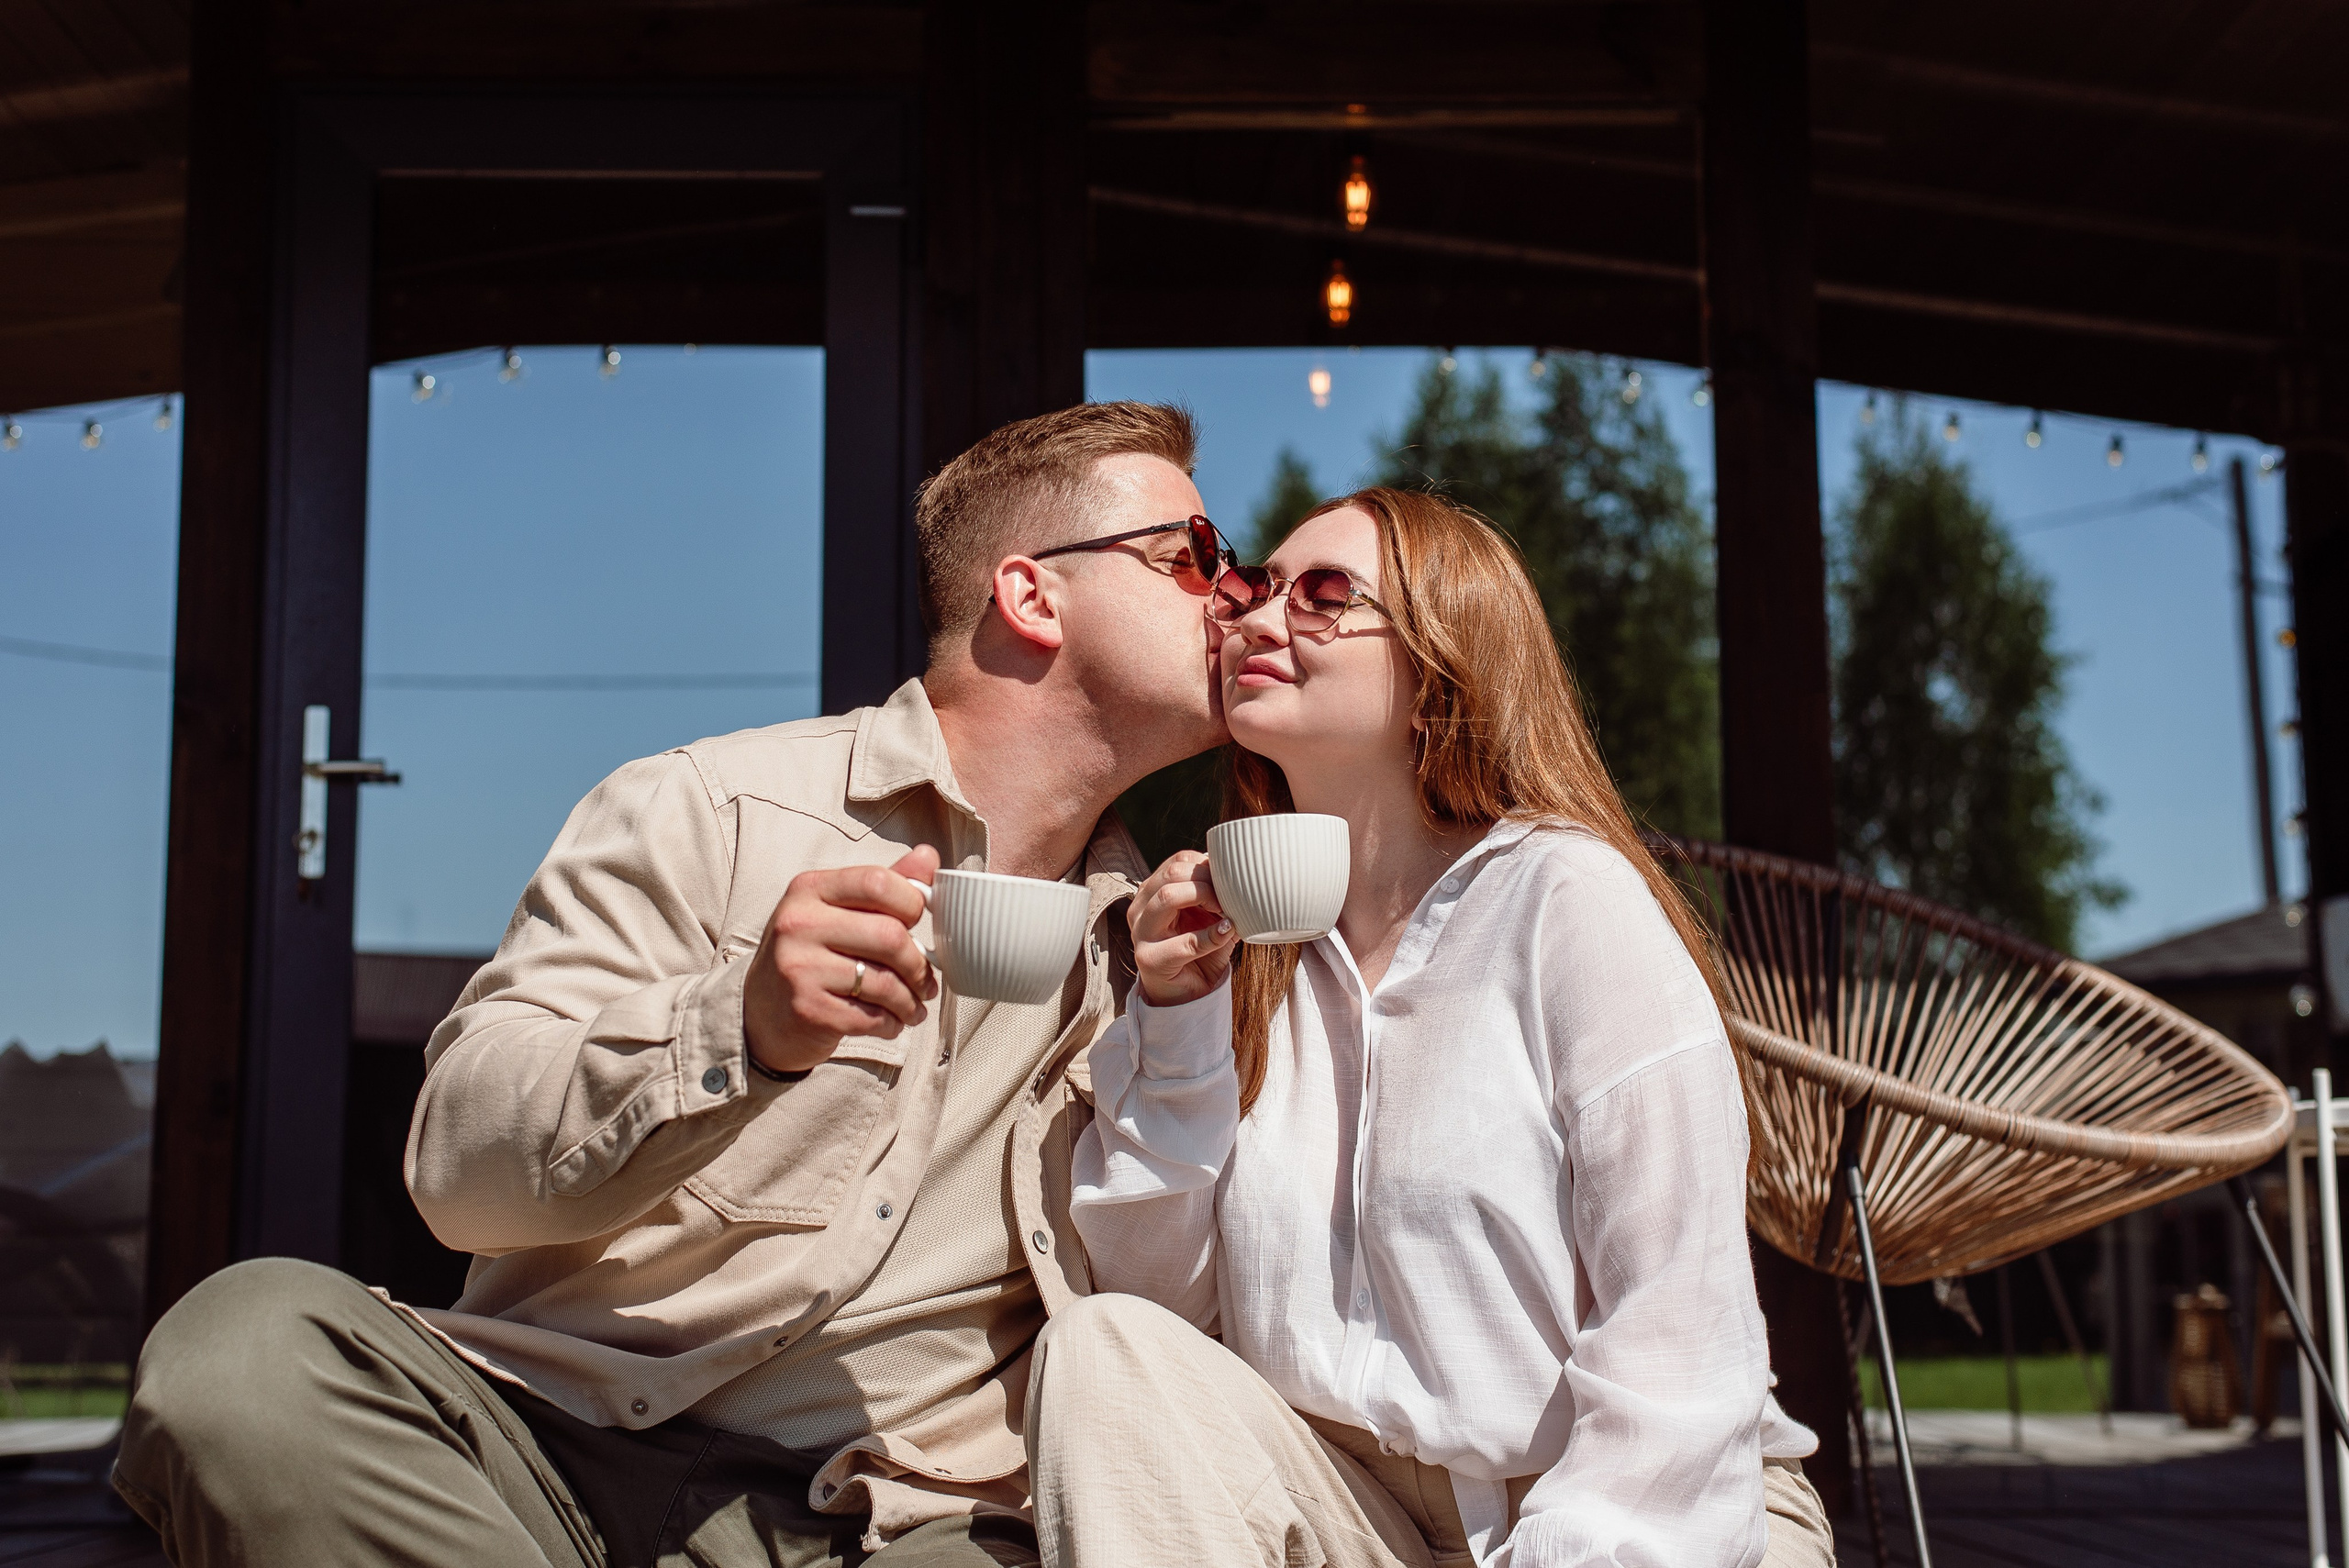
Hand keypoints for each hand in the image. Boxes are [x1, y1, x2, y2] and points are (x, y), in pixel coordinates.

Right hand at [744, 845, 941, 1074]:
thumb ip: (881, 887)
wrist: (757, 1015)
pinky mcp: (808, 1010)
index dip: (912, 902)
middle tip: (925, 979)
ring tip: (912, 1005)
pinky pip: (872, 1017)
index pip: (877, 882)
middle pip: (889, 935)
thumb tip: (928, 856)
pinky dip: (892, 1024)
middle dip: (919, 964)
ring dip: (910, 1000)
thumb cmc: (808, 956)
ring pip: (885, 982)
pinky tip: (891, 1022)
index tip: (918, 921)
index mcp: (809, 890)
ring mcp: (800, 969)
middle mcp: (799, 924)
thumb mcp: (833, 912)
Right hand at [1129, 850, 1237, 1006]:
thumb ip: (1215, 894)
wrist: (1188, 995)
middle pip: (1172, 873)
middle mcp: (1141, 908)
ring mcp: (1141, 933)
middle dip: (1207, 879)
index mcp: (1152, 893)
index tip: (1228, 881)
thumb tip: (1236, 872)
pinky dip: (1212, 935)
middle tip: (1228, 895)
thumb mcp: (1207, 916)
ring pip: (1168, 897)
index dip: (1206, 865)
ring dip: (1205, 898)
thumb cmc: (1199, 951)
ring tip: (1225, 911)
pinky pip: (1186, 942)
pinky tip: (1226, 931)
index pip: (1177, 862)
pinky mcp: (1149, 959)